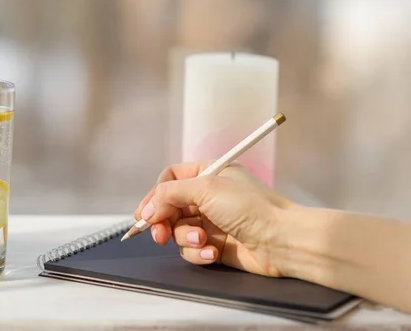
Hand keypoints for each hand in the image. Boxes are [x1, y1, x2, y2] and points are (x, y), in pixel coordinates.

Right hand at [133, 161, 295, 276]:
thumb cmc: (251, 207)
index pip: (170, 180)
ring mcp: (212, 222)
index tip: (144, 214)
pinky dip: (199, 253)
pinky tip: (213, 252)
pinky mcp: (216, 245)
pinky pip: (193, 250)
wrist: (283, 240)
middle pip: (169, 208)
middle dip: (163, 222)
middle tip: (159, 235)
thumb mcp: (206, 188)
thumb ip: (170, 194)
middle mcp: (209, 197)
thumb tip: (148, 209)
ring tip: (203, 240)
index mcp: (209, 174)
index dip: (155, 196)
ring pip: (179, 231)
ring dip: (186, 238)